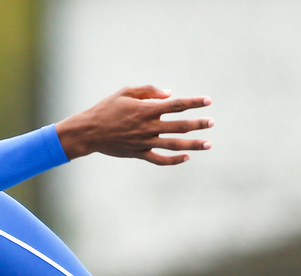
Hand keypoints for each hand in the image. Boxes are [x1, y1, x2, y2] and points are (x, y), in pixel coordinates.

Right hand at [56, 85, 212, 165]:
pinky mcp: (138, 154)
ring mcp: (144, 142)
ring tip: (208, 144)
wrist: (88, 132)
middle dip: (198, 124)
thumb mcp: (125, 92)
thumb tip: (169, 94)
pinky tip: (186, 158)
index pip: (176, 105)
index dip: (194, 102)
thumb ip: (149, 91)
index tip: (208, 101)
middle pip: (179, 126)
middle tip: (212, 122)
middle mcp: (148, 127)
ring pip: (173, 145)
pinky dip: (173, 160)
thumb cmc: (106, 109)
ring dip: (192, 144)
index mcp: (146, 109)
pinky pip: (159, 160)